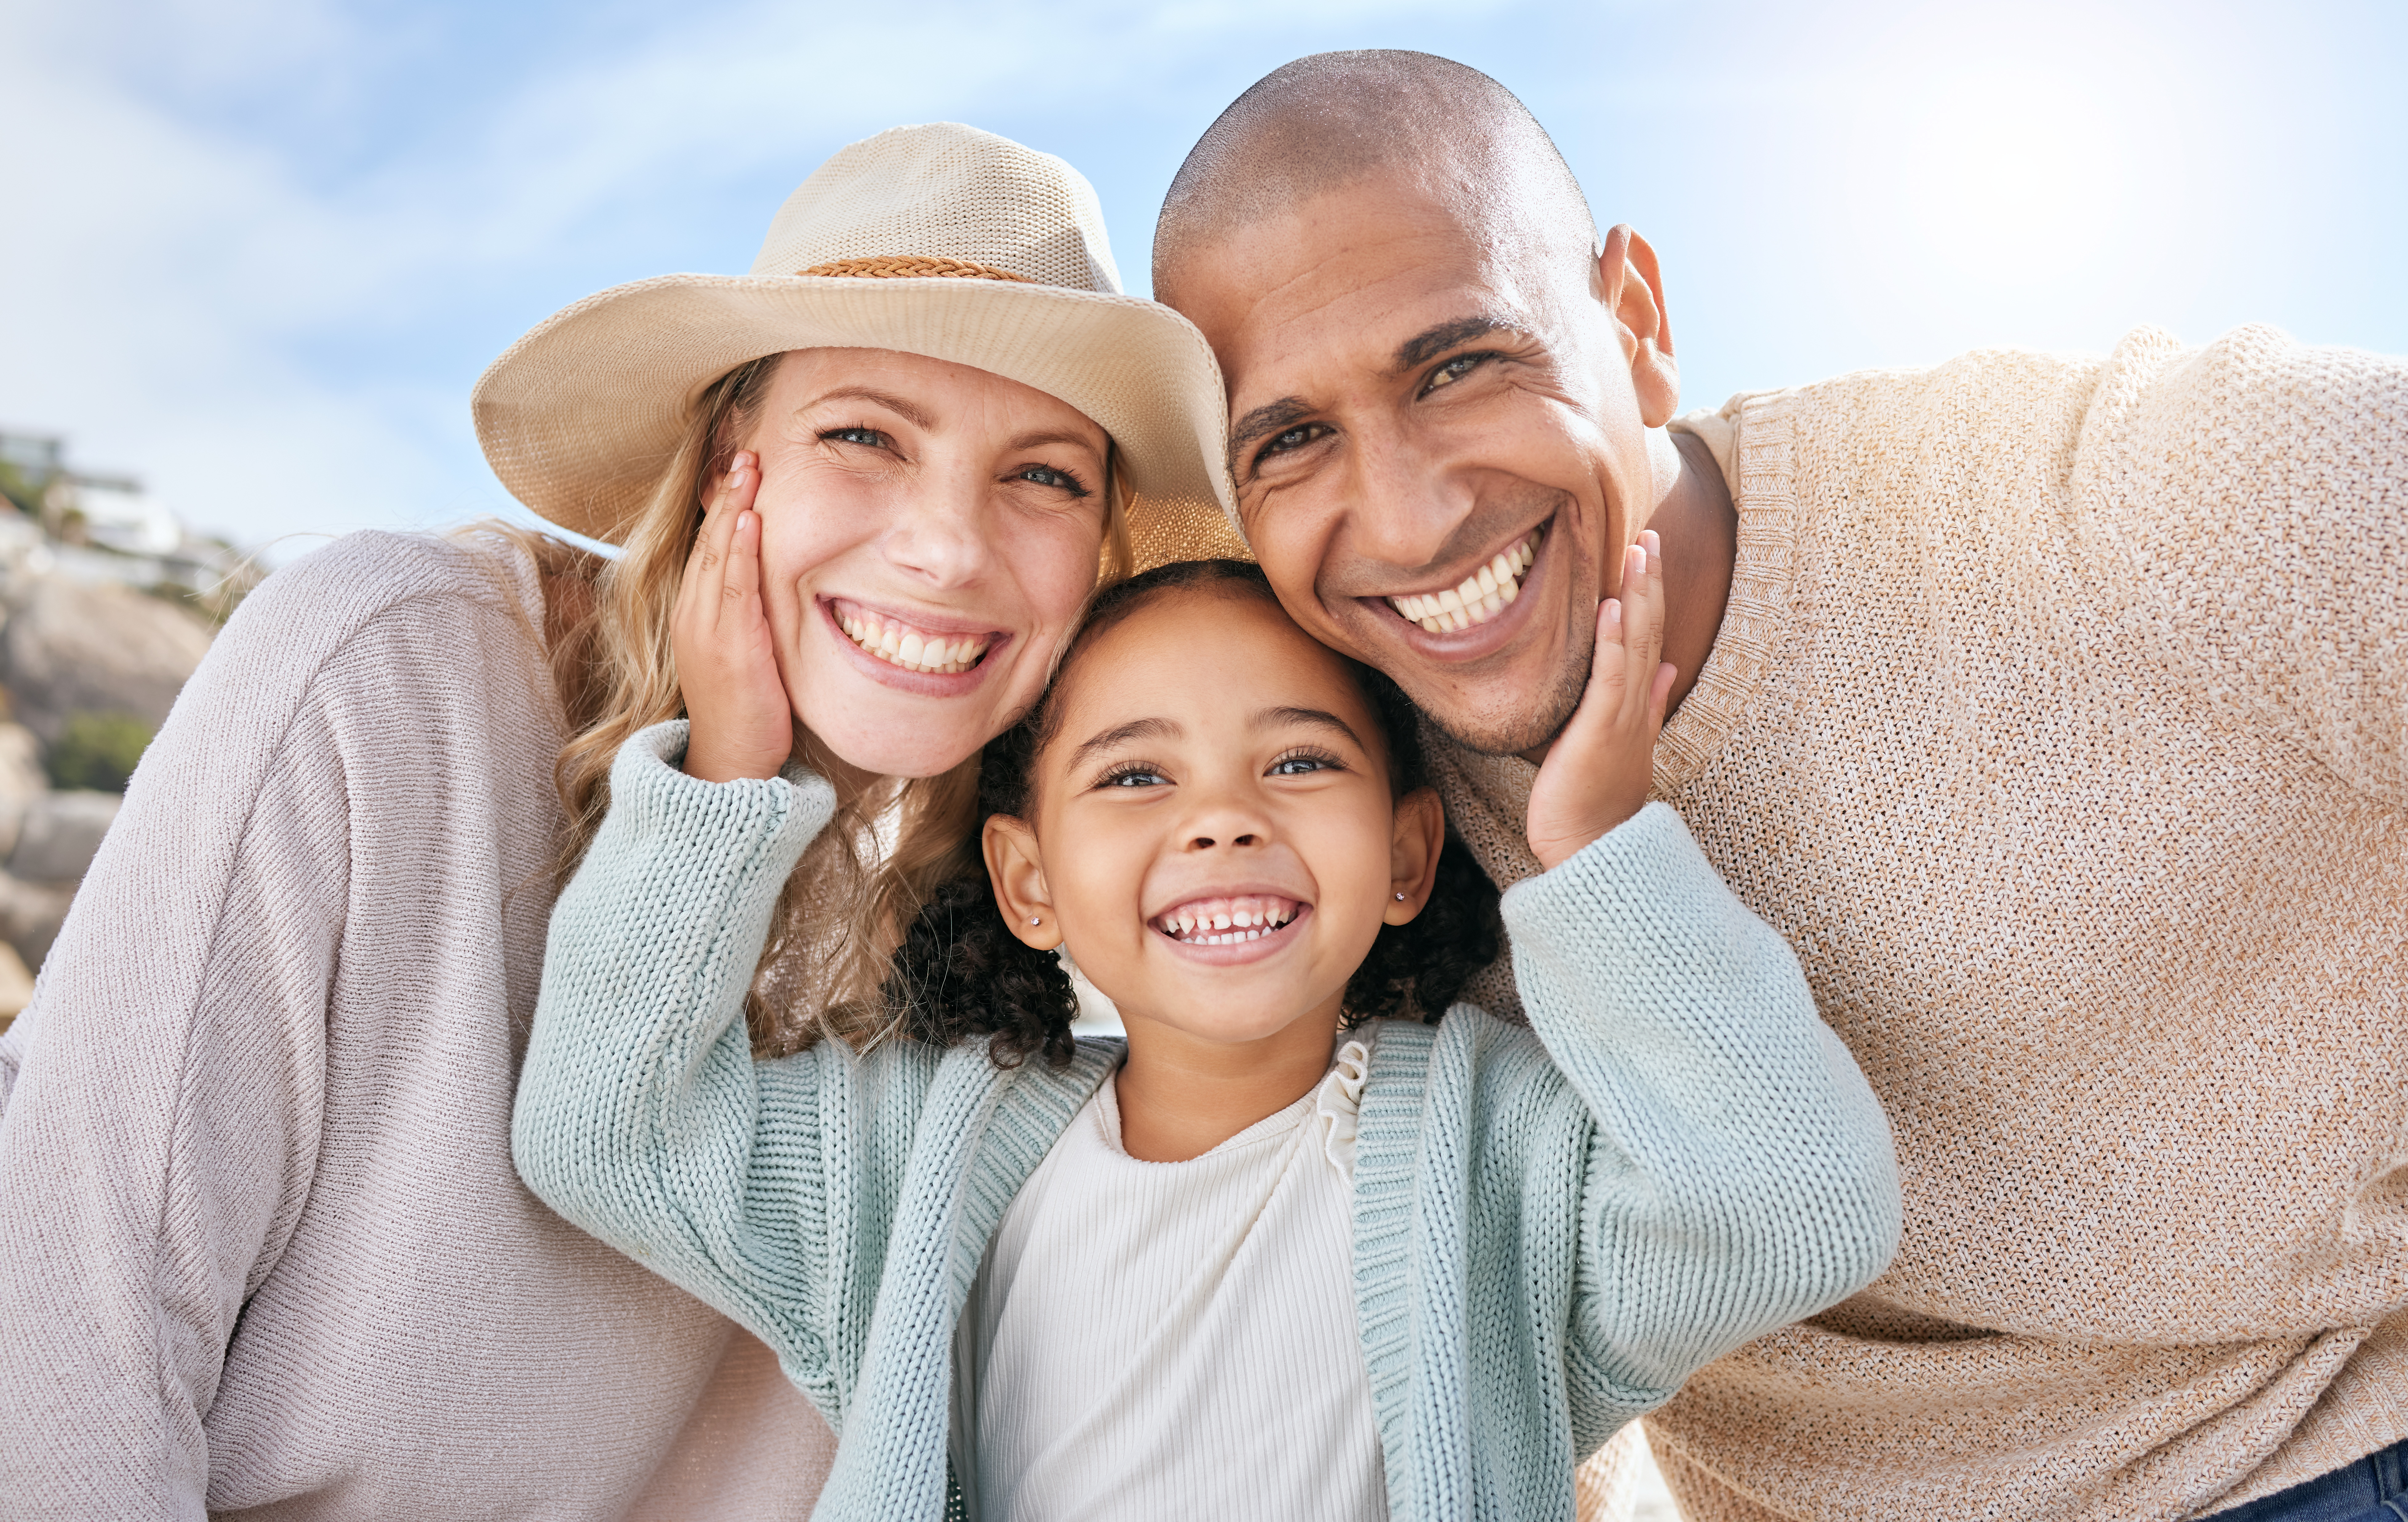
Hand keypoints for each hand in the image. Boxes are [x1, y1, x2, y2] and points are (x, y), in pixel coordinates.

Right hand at [672, 453, 794, 781]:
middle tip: (746, 454)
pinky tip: (751, 521)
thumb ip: (746, 616)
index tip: (738, 473)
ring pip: (720, 556)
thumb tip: (766, 587)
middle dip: (726, 496)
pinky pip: (735, 587)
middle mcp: (694, 615)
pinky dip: (742, 550)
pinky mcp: (731, 644)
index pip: (708, 550)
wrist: (731, 760)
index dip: (722, 509)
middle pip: (710, 543)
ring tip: (748, 469)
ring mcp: (708, 628)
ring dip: (735, 509)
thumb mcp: (739, 653)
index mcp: (695, 615)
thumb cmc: (744, 710)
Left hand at [1525, 531, 1676, 869]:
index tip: (1648, 554)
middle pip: (1649, 632)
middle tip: (1649, 536)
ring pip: (1636, 646)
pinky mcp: (1600, 729)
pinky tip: (1614, 608)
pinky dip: (1614, 642)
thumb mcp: (1623, 741)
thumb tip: (1669, 668)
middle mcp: (1636, 705)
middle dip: (1650, 583)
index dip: (1651, 595)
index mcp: (1639, 705)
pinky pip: (1610, 678)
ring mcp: (1622, 716)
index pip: (1649, 639)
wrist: (1590, 847)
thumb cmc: (1595, 797)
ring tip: (1638, 552)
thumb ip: (1648, 703)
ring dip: (1638, 597)